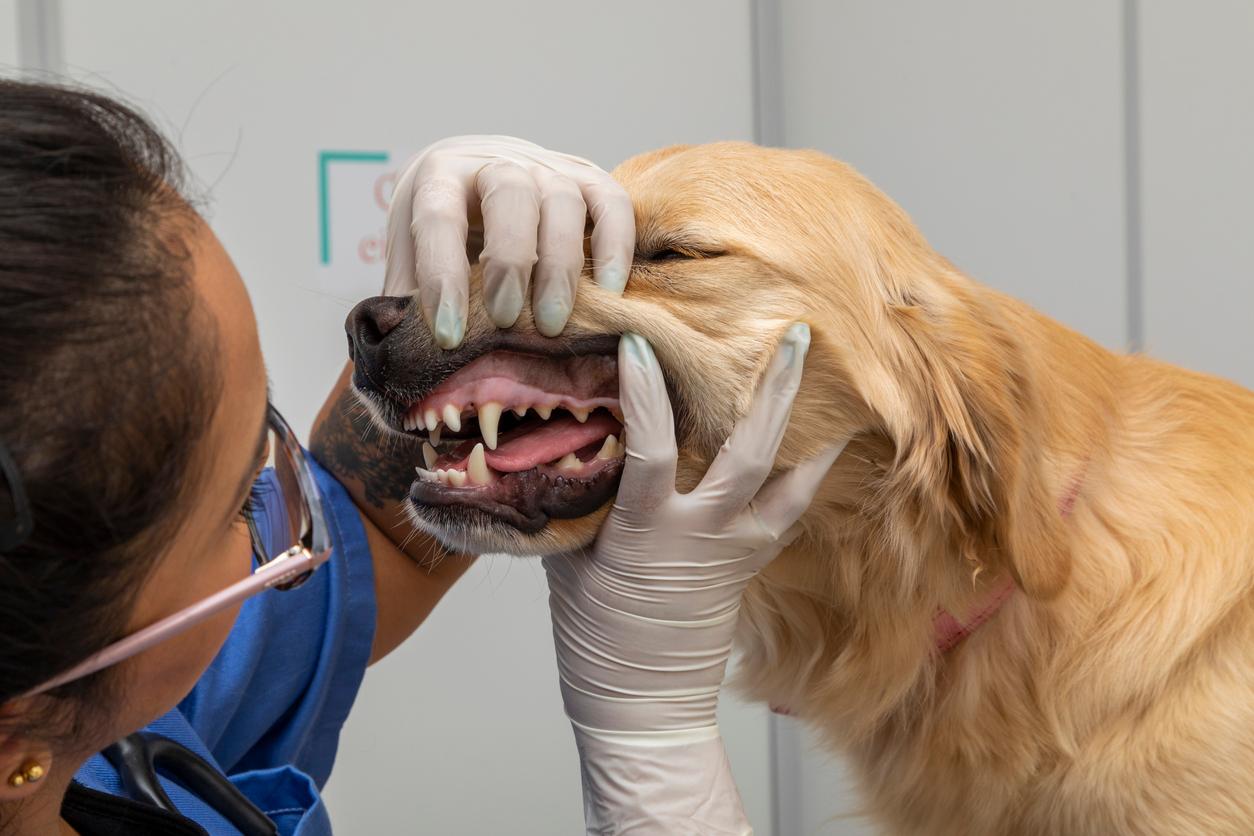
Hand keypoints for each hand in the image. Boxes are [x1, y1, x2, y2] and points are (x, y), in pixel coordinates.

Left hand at [383, 135, 634, 347]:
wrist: (476, 180)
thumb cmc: (444, 235)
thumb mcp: (412, 260)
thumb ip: (407, 302)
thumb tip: (405, 357)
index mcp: (441, 174)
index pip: (439, 215)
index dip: (442, 276)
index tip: (448, 335)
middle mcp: (496, 160)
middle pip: (511, 193)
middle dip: (510, 261)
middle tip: (504, 320)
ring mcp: (548, 166)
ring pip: (563, 199)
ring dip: (560, 265)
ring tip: (551, 323)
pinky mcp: (590, 180)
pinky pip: (613, 203)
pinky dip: (614, 246)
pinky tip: (609, 291)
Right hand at [543, 325, 846, 739]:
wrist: (642, 707)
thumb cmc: (596, 639)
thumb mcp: (571, 562)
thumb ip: (580, 499)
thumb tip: (573, 443)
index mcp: (646, 534)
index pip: (648, 451)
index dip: (643, 395)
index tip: (638, 343)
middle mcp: (701, 536)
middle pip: (749, 454)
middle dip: (774, 392)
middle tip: (797, 336)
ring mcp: (734, 551)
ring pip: (786, 482)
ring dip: (807, 429)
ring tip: (830, 384)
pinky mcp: (748, 566)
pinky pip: (788, 512)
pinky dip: (805, 477)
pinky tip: (820, 448)